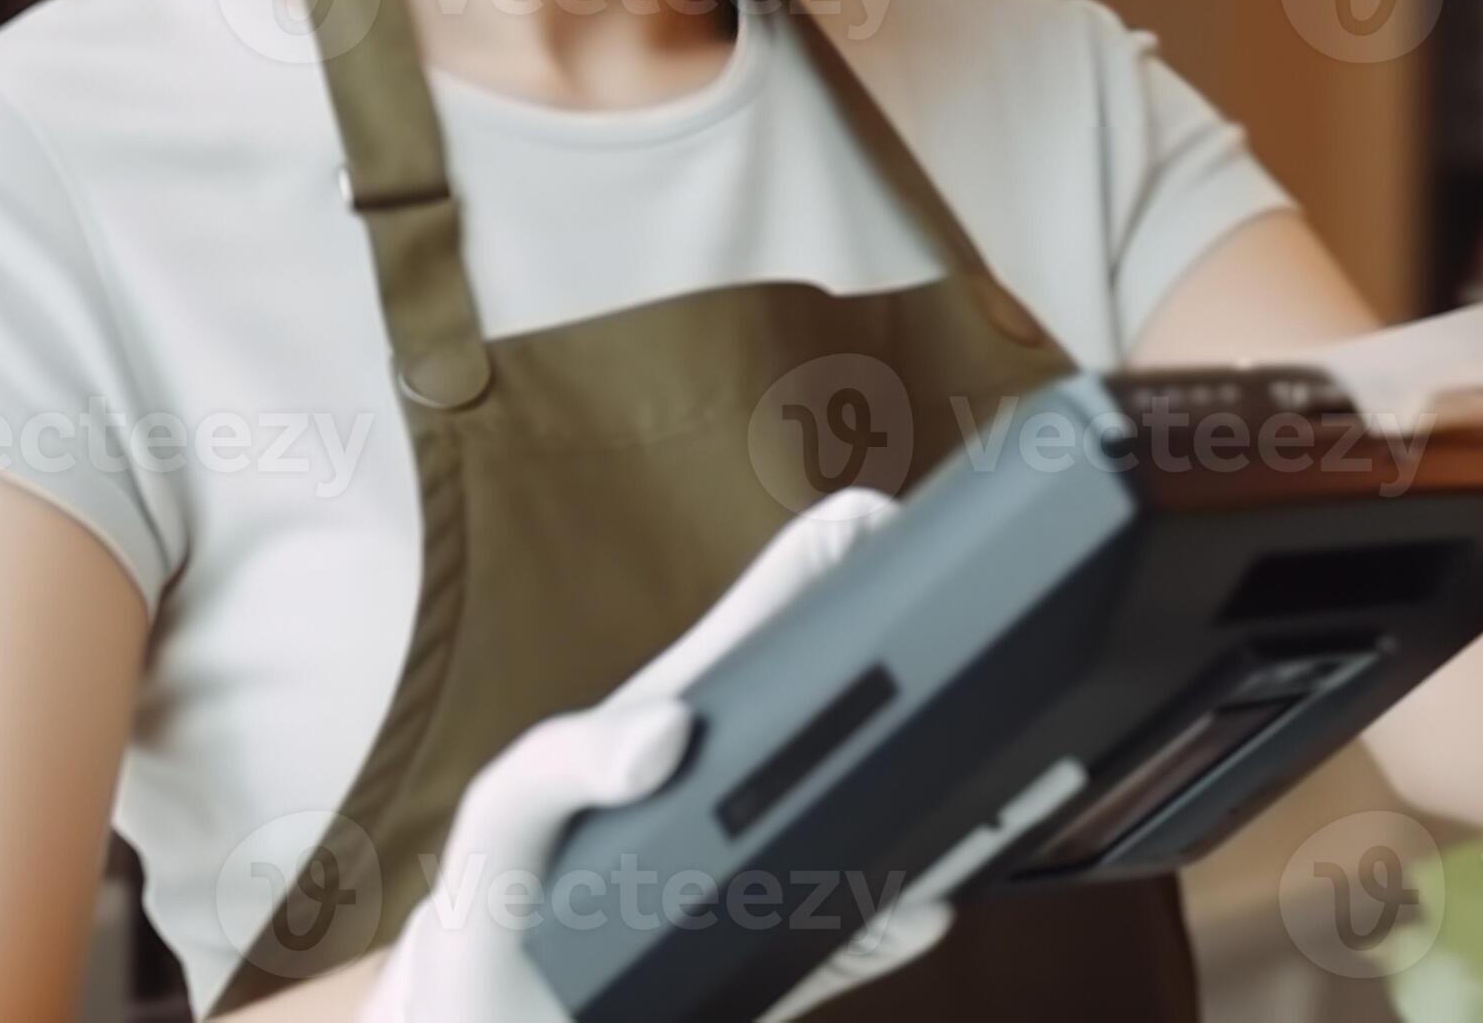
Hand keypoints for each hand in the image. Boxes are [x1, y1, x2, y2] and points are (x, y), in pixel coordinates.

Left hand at [364, 490, 951, 1022]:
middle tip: (987, 673)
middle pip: (868, 699)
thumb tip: (668, 732)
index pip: (790, 600)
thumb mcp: (503, 819)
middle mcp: (755, 777)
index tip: (912, 528)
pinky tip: (919, 908)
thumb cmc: (495, 902)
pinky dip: (906, 918)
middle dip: (934, 673)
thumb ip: (560, 763)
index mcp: (695, 710)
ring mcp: (784, 860)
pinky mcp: (792, 955)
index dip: (853, 545)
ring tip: (978, 798)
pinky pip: (871, 929)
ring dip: (942, 803)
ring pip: (893, 813)